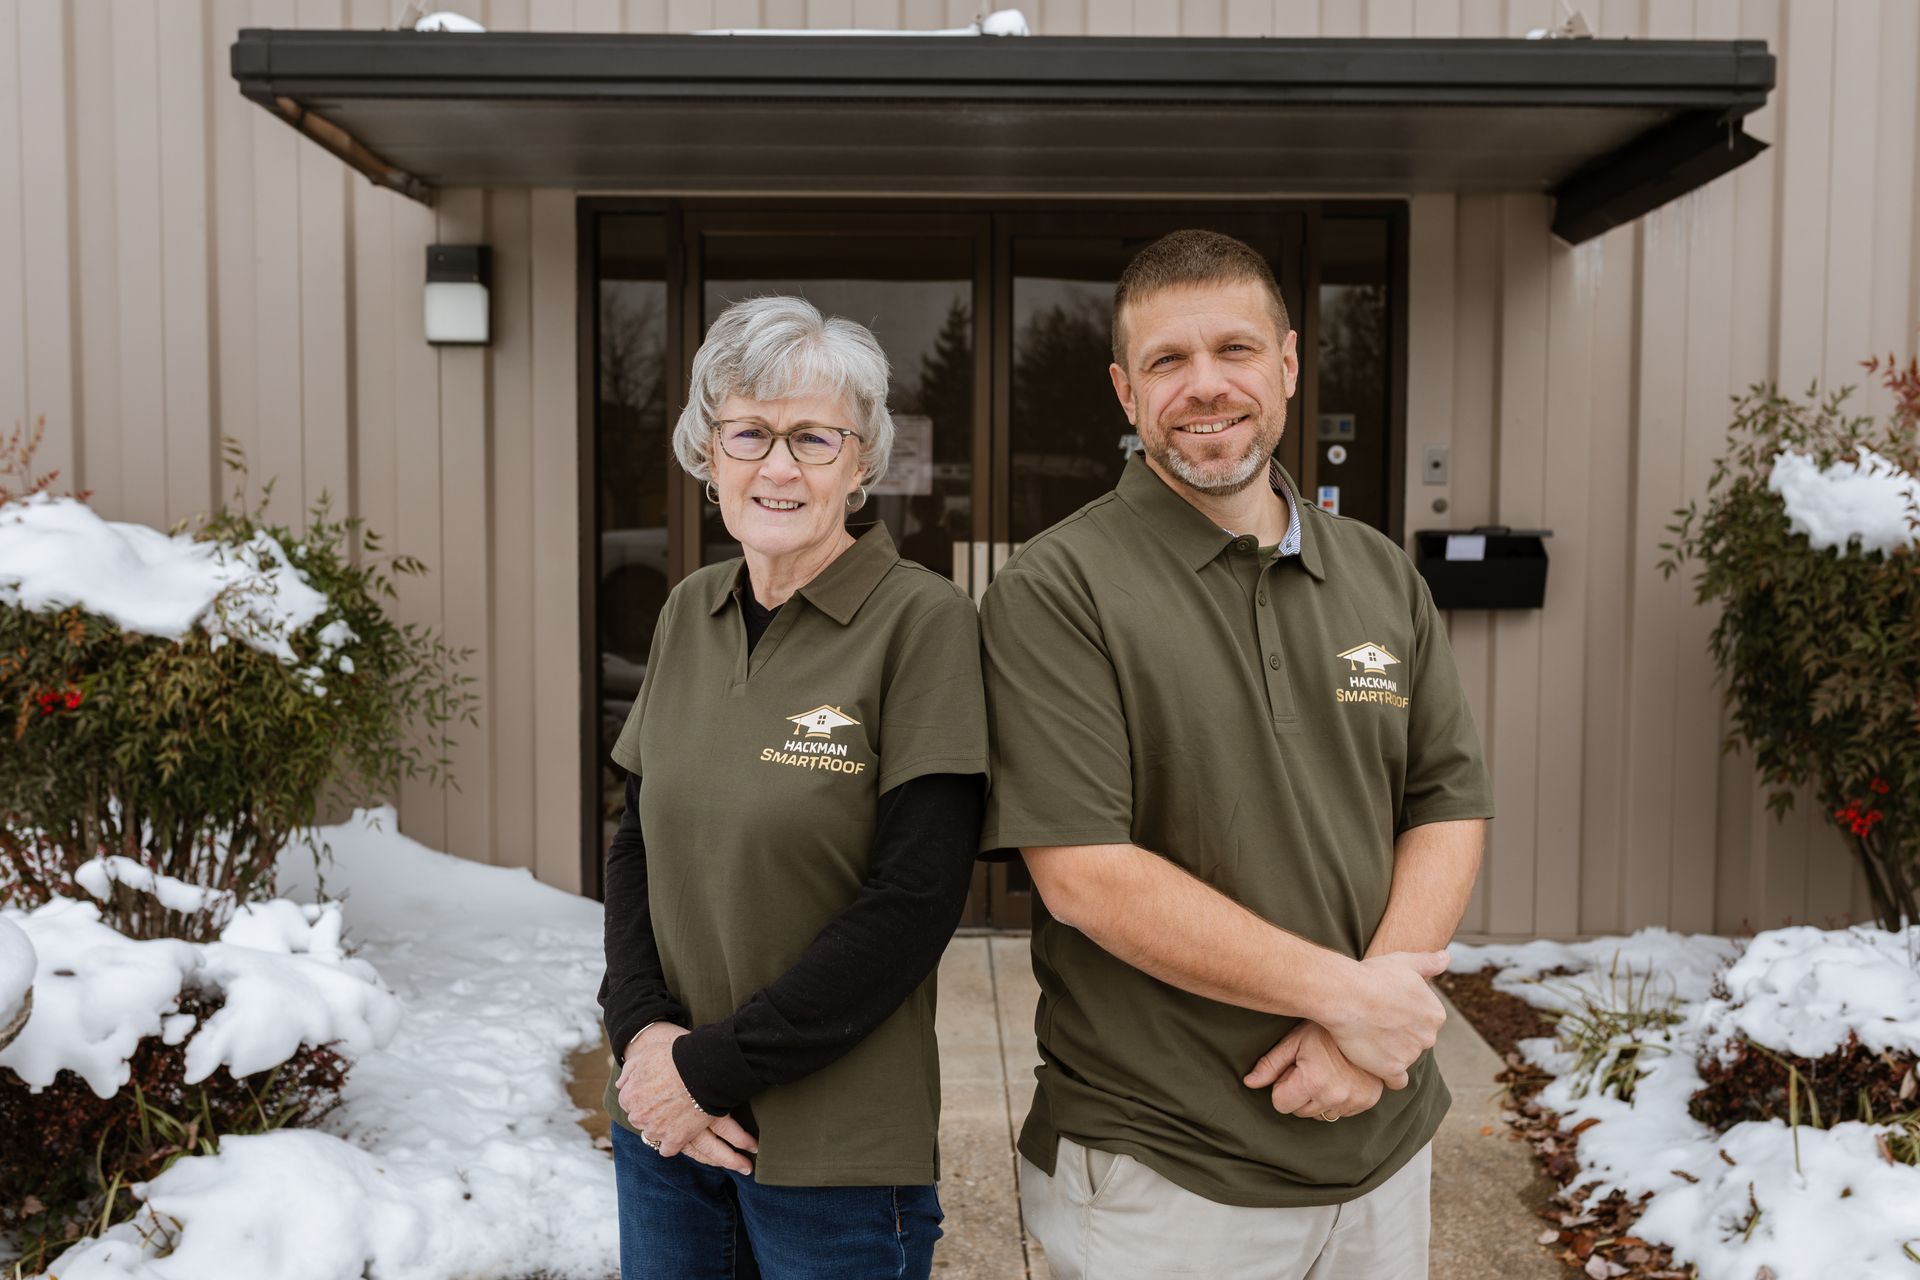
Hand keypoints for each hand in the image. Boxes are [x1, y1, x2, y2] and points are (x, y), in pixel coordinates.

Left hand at [615, 1024, 755, 1173]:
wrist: (704, 1071)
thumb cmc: (675, 1058)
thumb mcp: (646, 1055)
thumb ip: (628, 1071)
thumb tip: (620, 1085)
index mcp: (629, 1096)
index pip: (628, 1102)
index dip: (642, 1095)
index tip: (656, 1091)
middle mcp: (639, 1116)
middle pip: (639, 1118)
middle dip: (649, 1112)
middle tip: (667, 1101)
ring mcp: (656, 1130)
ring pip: (652, 1133)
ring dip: (660, 1127)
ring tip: (677, 1113)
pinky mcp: (675, 1140)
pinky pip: (667, 1149)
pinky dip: (672, 1142)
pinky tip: (680, 1132)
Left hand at [1243, 1021, 1384, 1119]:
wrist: (1364, 1019)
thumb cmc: (1325, 1028)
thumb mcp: (1294, 1041)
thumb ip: (1270, 1065)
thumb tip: (1249, 1083)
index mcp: (1313, 1081)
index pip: (1281, 1104)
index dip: (1282, 1086)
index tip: (1293, 1069)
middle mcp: (1335, 1096)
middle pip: (1300, 1112)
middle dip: (1299, 1093)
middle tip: (1310, 1067)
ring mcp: (1354, 1100)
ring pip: (1321, 1115)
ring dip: (1318, 1098)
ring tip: (1326, 1071)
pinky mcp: (1367, 1101)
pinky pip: (1341, 1112)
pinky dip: (1337, 1099)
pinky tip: (1341, 1077)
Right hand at [1315, 950, 1448, 1088]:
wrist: (1346, 995)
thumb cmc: (1373, 975)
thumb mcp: (1404, 962)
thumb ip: (1428, 962)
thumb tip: (1446, 957)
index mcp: (1435, 1014)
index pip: (1424, 1021)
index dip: (1406, 1016)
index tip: (1389, 1010)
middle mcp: (1428, 1037)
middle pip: (1416, 1041)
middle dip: (1401, 1035)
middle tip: (1377, 1023)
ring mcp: (1411, 1055)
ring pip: (1404, 1058)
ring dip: (1390, 1053)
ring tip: (1368, 1037)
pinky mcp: (1392, 1070)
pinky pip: (1397, 1081)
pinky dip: (1389, 1076)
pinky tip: (1376, 1065)